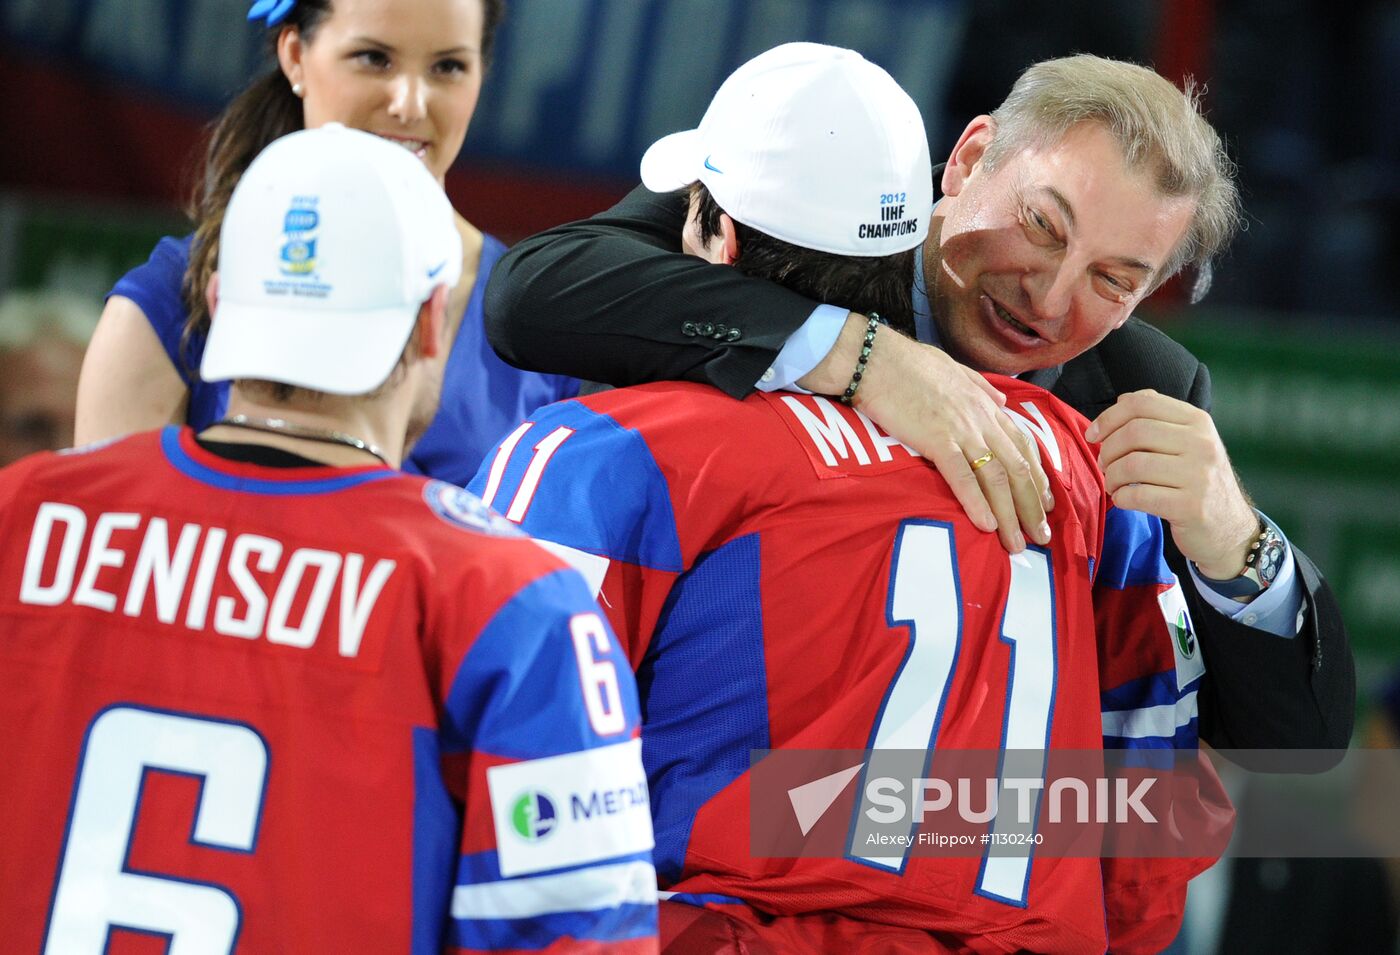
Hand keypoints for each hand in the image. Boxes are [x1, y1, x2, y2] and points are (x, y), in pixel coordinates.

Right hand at [800, 317, 1052, 552]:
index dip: (1038, 478)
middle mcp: (982, 419)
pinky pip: (962, 476)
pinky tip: (987, 526)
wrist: (877, 358)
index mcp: (986, 405)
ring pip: (997, 478)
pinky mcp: (937, 439)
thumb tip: (1001, 401)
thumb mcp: (954, 369)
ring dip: (1010, 514)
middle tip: (1041, 536)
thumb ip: (981, 388)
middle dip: (1032, 506)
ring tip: (1017, 543)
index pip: (1023, 446)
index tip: (1046, 504)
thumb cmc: (908, 363)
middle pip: (1018, 468)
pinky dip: (977, 502)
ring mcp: (962, 430)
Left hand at [1087, 389, 1257, 577]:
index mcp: (1198, 421)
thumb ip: (1158, 418)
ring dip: (1112, 477)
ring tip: (1114, 485)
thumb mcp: (1188, 443)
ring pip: (1132, 465)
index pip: (1142, 403)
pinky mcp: (1190, 507)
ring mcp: (1199, 476)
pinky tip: (1124, 499)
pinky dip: (1121, 498)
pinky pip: (1138, 495)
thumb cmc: (1197, 482)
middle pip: (1134, 432)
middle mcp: (1202, 444)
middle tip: (1105, 465)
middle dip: (1108, 450)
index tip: (1093, 435)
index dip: (1108, 417)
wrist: (1229, 529)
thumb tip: (1122, 399)